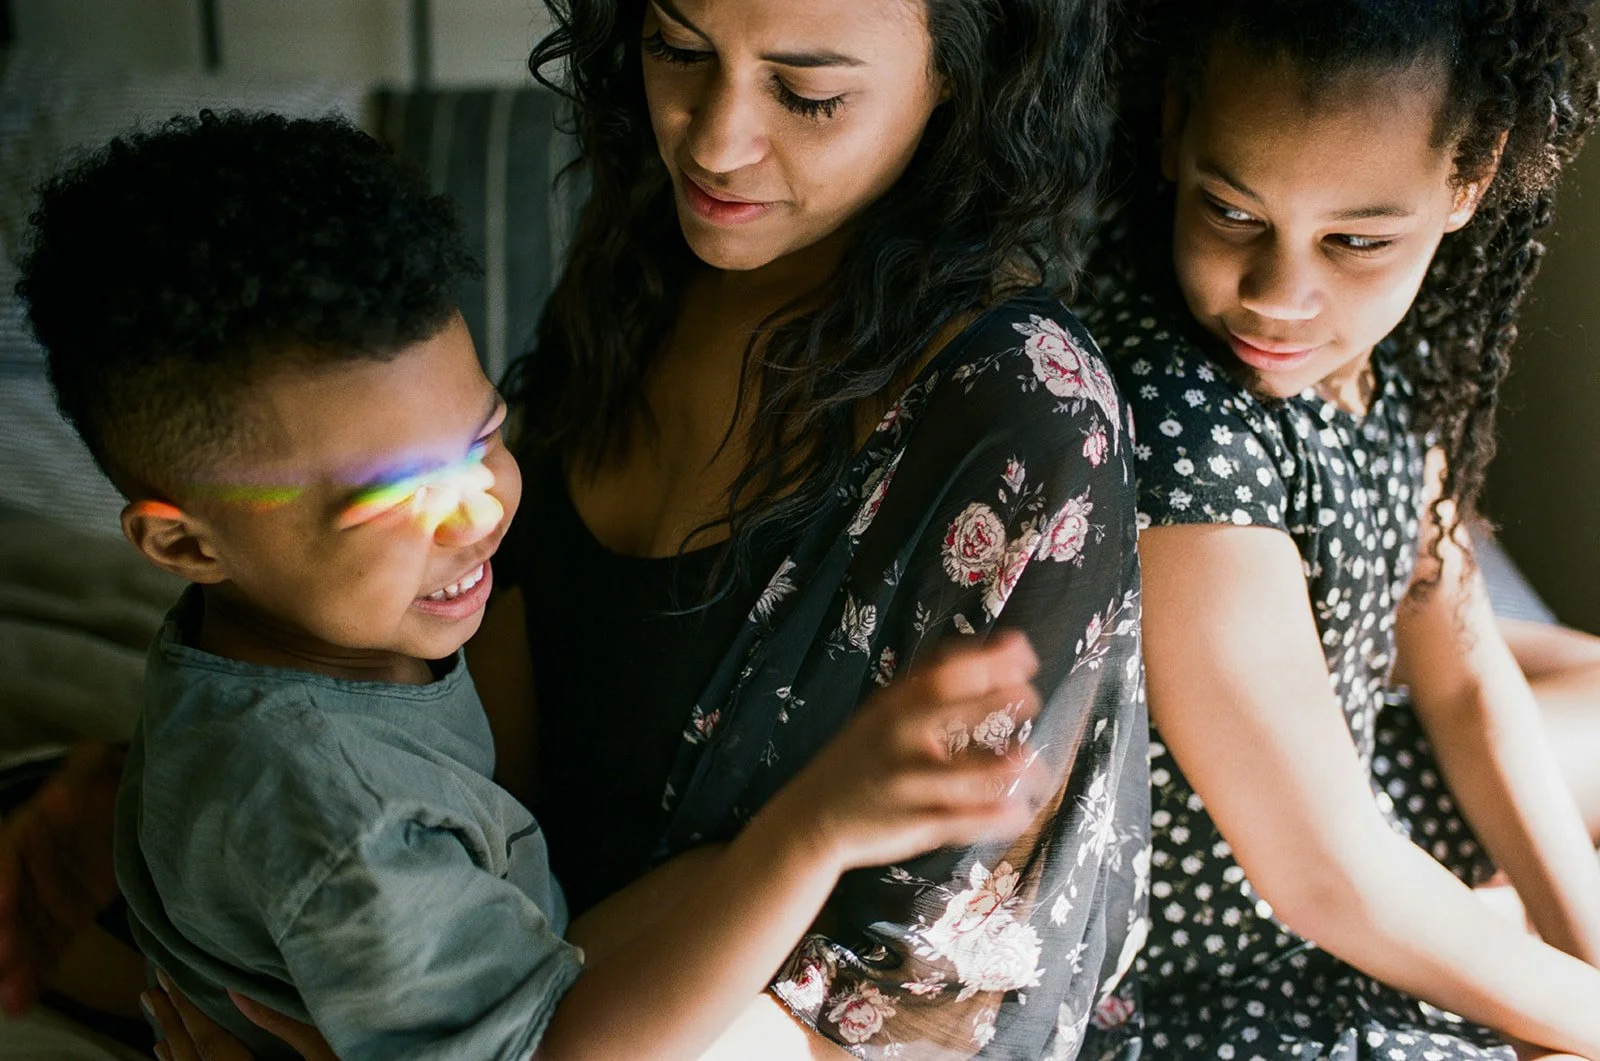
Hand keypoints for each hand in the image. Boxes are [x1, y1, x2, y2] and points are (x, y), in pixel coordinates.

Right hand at [0, 741, 124, 1015]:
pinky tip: (22, 1001)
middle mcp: (31, 870)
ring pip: (25, 934)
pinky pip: (48, 947)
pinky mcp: (67, 917)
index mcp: (32, 830)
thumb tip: (58, 801)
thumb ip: (79, 780)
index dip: (3, 879)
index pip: (10, 856)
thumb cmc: (109, 775)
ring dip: (16, 965)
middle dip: (6, 935)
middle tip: (3, 961)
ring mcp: (47, 896)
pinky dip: (37, 973)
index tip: (3, 904)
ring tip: (10, 1000)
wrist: (133, 801)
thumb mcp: (95, 764)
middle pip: (12, 906)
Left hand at [143, 969, 334, 1060]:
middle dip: (171, 1025)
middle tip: (151, 993)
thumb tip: (236, 991)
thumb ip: (283, 1024)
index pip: (210, 1042)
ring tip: (159, 1023)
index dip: (187, 1009)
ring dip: (173, 1051)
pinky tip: (176, 1059)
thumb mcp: (325, 1053)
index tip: (168, 979)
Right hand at [763, 630, 1045, 871]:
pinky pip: (966, 821)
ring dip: (1010, 767)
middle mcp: (898, 739)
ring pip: (970, 774)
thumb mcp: (882, 716)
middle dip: (1002, 700)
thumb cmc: (862, 760)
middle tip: (1032, 697)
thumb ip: (927, 690)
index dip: (989, 659)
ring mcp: (908, 783)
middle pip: (957, 710)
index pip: (945, 672)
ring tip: (1035, 764)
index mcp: (892, 708)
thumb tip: (990, 656)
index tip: (1025, 652)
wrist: (812, 818)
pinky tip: (1019, 810)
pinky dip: (997, 817)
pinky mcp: (916, 824)